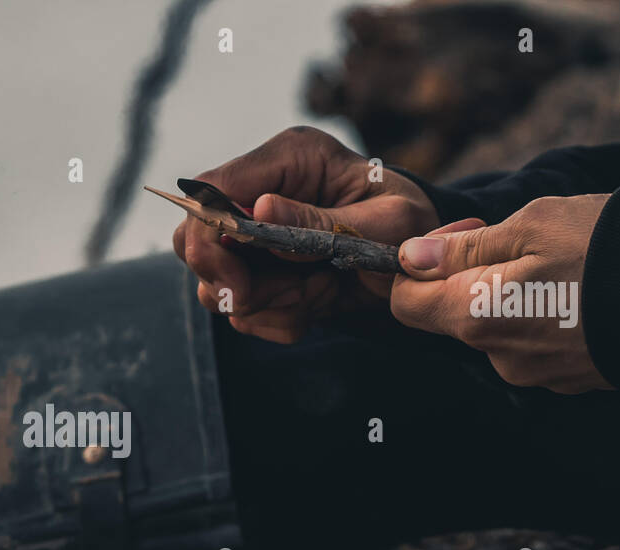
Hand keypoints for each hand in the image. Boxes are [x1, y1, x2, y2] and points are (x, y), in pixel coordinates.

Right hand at [172, 126, 438, 342]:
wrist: (426, 270)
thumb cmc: (414, 230)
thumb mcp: (386, 223)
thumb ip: (321, 222)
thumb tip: (259, 209)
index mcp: (290, 158)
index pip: (212, 190)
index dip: (210, 238)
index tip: (240, 285)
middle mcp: (261, 190)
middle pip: (193, 238)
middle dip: (230, 281)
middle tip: (281, 299)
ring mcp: (254, 233)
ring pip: (213, 282)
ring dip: (263, 305)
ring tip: (318, 296)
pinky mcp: (257, 270)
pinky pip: (240, 309)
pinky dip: (275, 319)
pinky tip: (315, 306)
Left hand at [391, 194, 613, 393]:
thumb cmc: (609, 251)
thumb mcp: (532, 225)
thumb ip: (464, 249)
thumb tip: (410, 258)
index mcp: (475, 316)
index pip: (406, 304)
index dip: (419, 265)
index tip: (462, 236)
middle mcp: (496, 356)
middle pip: (454, 315)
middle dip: (472, 274)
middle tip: (519, 238)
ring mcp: (533, 373)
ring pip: (498, 327)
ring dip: (512, 293)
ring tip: (562, 262)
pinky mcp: (566, 379)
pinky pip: (536, 343)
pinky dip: (544, 315)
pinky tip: (581, 290)